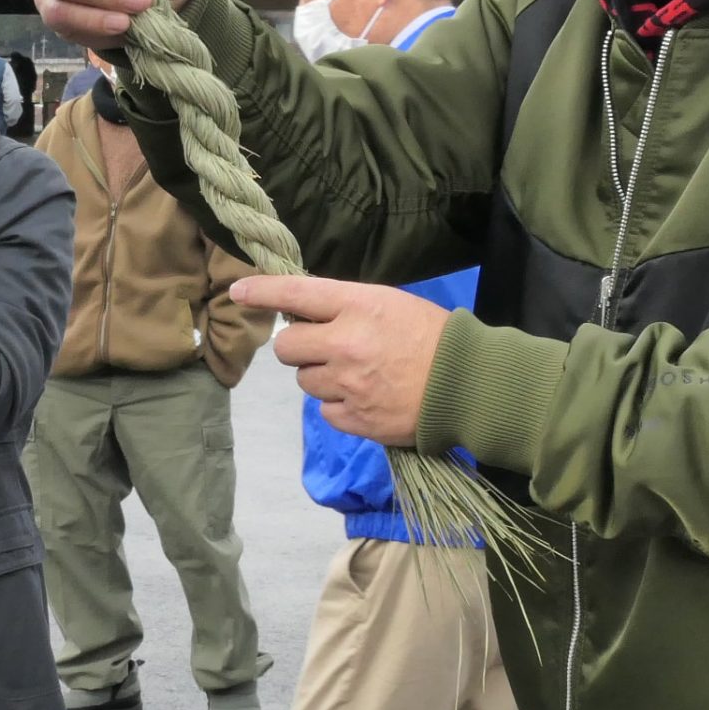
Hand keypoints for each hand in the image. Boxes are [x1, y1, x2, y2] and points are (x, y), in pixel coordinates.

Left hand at [233, 276, 449, 445]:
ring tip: (357, 375)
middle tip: (325, 348)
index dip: (262, 291)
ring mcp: (348, 384)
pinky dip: (339, 406)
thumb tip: (305, 314)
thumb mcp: (390, 304)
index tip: (239, 291)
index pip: (296, 293)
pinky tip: (366, 398)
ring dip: (321, 377)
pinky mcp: (355, 419)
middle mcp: (346, 343)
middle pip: (286, 346)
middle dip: (299, 347)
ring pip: (304, 381)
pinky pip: (325, 411)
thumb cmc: (432, 337)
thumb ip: (346, 307)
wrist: (469, 386)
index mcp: (358, 306)